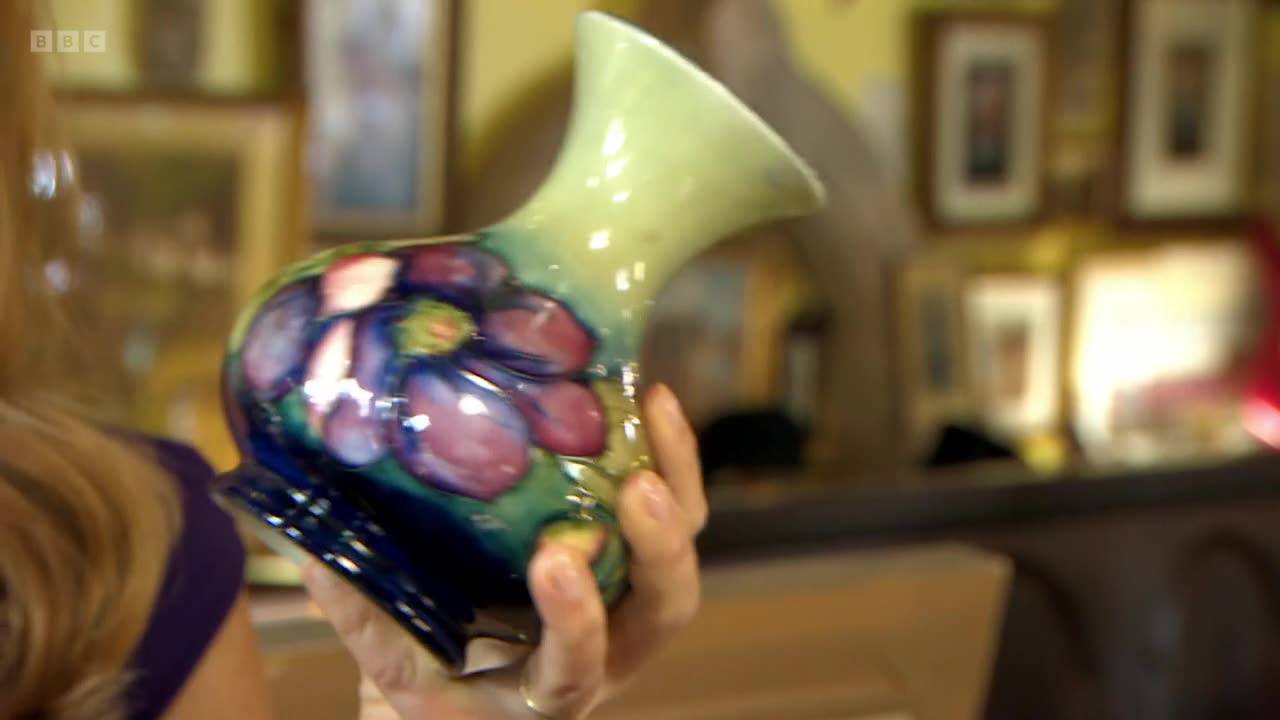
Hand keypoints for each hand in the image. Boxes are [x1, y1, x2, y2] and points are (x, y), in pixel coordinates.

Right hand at [303, 383, 706, 718]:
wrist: (477, 691)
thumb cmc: (439, 686)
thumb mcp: (397, 664)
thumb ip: (362, 617)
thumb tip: (312, 550)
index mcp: (550, 692)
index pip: (577, 668)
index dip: (575, 622)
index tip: (552, 562)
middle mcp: (609, 651)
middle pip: (664, 608)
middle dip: (658, 547)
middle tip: (636, 488)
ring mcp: (627, 599)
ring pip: (683, 550)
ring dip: (676, 483)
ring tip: (652, 411)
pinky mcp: (630, 553)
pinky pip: (671, 507)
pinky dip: (669, 456)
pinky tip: (649, 398)